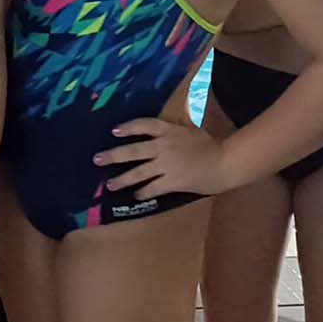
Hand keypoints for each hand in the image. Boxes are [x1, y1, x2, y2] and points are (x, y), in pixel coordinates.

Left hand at [93, 117, 233, 198]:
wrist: (225, 162)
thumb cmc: (211, 145)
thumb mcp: (191, 130)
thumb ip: (175, 129)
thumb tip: (163, 128)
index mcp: (169, 130)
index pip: (144, 125)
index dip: (128, 127)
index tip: (114, 130)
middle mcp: (163, 146)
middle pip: (133, 150)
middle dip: (113, 155)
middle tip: (97, 160)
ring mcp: (167, 165)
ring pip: (139, 172)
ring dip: (123, 179)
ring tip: (110, 185)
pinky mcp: (172, 181)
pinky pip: (153, 188)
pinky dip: (144, 192)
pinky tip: (136, 196)